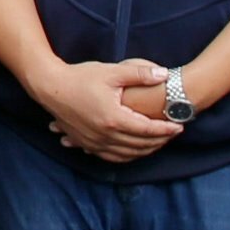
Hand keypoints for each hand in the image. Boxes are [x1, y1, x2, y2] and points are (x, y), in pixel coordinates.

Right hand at [37, 58, 181, 163]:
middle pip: (140, 145)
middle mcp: (105, 135)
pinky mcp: (85, 143)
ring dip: (145, 151)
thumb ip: (139, 74)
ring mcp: (94, 142)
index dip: (166, 129)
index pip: (148, 129)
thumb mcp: (112, 72)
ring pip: (126, 154)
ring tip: (157, 143)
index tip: (180, 126)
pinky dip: (126, 156)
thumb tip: (164, 74)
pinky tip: (133, 151)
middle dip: (160, 141)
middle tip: (172, 134)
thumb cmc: (80, 77)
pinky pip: (110, 157)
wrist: (50, 87)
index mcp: (114, 118)